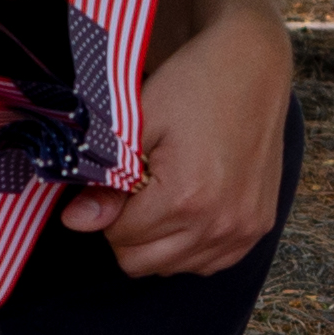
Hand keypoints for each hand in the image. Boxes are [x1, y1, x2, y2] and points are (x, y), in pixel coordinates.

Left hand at [65, 0, 290, 278]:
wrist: (252, 66)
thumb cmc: (192, 85)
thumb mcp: (138, 123)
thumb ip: (106, 180)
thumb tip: (75, 223)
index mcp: (186, 198)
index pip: (119, 237)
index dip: (109, 208)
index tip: (122, 178)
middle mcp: (219, 224)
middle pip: (142, 263)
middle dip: (128, 230)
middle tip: (138, 189)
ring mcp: (243, 230)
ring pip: (174, 268)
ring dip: (159, 241)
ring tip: (166, 194)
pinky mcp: (258, 228)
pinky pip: (209, 263)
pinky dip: (191, 245)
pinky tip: (191, 207)